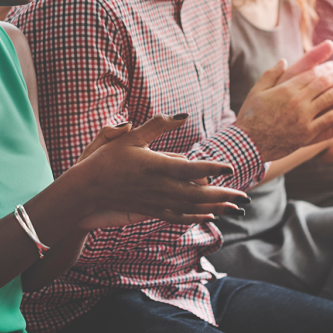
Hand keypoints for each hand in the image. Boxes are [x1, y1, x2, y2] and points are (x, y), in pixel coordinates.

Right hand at [63, 114, 250, 229]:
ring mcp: (157, 201)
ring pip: (192, 208)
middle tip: (245, 197)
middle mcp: (160, 187)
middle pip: (199, 194)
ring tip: (235, 208)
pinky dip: (196, 217)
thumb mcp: (131, 136)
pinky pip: (179, 216)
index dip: (213, 169)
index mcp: (157, 166)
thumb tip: (182, 115)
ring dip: (216, 208)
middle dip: (224, 196)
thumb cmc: (108, 159)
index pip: (192, 168)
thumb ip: (158, 125)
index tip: (231, 168)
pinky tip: (209, 216)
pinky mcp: (152, 210)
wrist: (88, 189)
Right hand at [236, 41, 332, 161]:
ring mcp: (304, 118)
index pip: (312, 74)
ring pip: (331, 100)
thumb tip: (283, 61)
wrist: (248, 144)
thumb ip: (271, 75)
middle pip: (325, 84)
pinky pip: (330, 121)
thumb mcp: (257, 91)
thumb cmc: (250, 117)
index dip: (328, 68)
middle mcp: (297, 102)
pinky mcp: (307, 134)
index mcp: (286, 90)